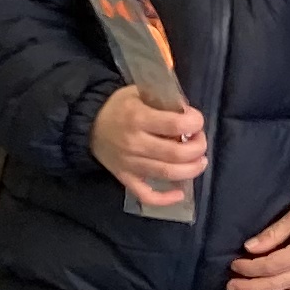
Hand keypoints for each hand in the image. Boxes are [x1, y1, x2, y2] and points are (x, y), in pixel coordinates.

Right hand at [89, 82, 208, 210]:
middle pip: (176, 153)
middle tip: (199, 141)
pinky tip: (179, 193)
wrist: (89, 126)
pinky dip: (165, 199)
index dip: (195, 123)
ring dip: (191, 170)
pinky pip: (146, 195)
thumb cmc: (120, 107)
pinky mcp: (125, 178)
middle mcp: (135, 143)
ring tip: (200, 162)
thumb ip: (164, 94)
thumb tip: (186, 98)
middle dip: (197, 147)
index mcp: (138, 117)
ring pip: (167, 173)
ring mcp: (130, 164)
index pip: (176, 124)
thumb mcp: (139, 91)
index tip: (196, 120)